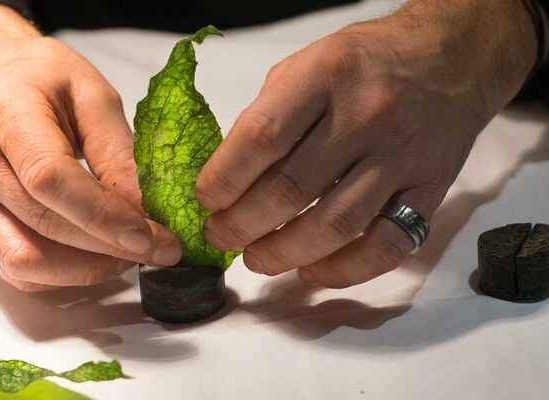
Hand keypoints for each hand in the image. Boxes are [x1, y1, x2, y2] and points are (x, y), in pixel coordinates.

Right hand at [0, 4, 180, 290]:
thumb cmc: (42, 81)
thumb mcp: (91, 93)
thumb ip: (117, 152)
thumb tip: (146, 212)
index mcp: (5, 119)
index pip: (50, 179)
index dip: (103, 215)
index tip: (151, 235)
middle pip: (45, 226)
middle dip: (111, 248)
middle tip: (161, 250)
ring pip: (26, 263)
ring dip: (87, 270)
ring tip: (130, 255)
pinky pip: (19, 273)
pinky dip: (64, 278)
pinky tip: (98, 259)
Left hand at [197, 0, 536, 287]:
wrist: (449, 59)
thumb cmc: (365, 62)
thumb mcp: (305, 65)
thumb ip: (267, 116)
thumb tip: (228, 178)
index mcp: (325, 77)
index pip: (262, 138)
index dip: (224, 179)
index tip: (206, 199)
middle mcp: (366, 116)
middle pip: (290, 190)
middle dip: (241, 225)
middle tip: (220, 235)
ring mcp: (402, 156)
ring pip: (334, 226)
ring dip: (283, 253)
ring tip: (255, 257)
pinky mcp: (431, 190)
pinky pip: (386, 246)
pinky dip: (343, 271)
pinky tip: (311, 270)